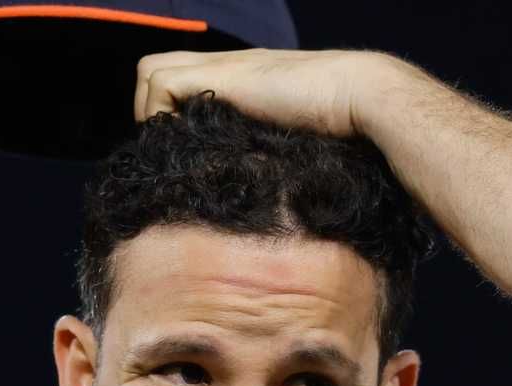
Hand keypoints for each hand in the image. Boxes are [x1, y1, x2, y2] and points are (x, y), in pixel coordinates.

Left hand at [133, 48, 414, 138]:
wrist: (361, 99)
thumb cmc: (344, 130)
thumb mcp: (294, 142)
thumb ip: (268, 150)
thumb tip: (260, 194)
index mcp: (242, 79)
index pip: (180, 80)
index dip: (171, 112)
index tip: (181, 150)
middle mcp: (227, 66)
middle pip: (156, 69)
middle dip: (152, 111)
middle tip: (169, 148)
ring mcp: (222, 67)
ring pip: (150, 72)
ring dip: (153, 113)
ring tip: (176, 145)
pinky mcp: (220, 76)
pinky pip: (161, 86)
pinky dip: (163, 114)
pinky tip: (187, 139)